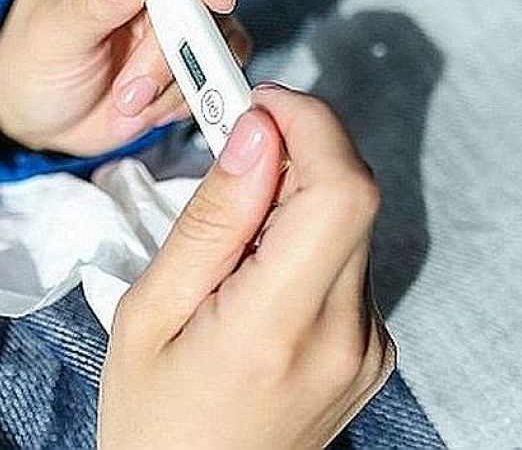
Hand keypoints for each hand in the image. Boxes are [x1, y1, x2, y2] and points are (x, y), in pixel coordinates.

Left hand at [0, 0, 250, 156]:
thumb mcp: (52, 35)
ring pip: (212, 30)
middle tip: (135, 91)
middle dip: (172, 46)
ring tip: (126, 105)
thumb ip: (93, 0)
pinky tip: (147, 109)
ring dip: (175, 79)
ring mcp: (170, 10)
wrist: (41, 121)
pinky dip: (186, 95)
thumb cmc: (32, 66)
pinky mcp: (188, 49)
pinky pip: (216, 66)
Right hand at [98, 84, 395, 448]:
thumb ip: (210, 221)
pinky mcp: (372, 350)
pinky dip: (305, 240)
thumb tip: (256, 137)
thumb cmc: (153, 416)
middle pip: (353, 196)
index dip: (311, 124)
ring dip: (297, 199)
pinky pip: (348, 262)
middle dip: (297, 150)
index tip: (259, 104)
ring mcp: (368, 347)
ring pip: (350, 224)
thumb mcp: (149, 313)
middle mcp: (344, 337)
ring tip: (232, 239)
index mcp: (276, 328)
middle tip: (233, 149)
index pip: (341, 191)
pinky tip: (257, 273)